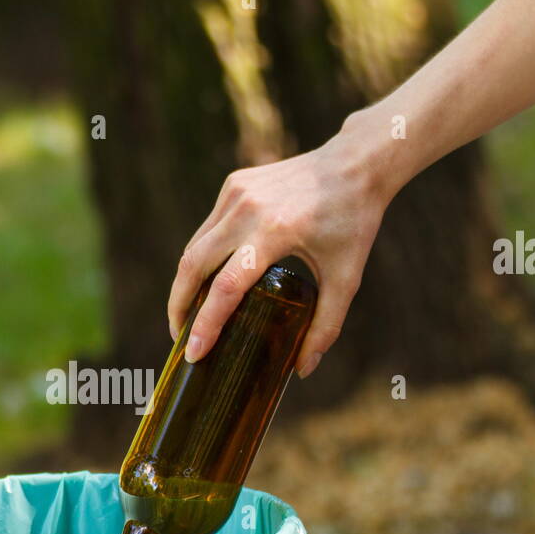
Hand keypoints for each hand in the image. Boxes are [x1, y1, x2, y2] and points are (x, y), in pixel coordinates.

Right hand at [168, 127, 394, 378]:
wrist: (355, 164)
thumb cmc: (353, 223)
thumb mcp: (346, 278)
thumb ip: (326, 325)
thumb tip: (303, 369)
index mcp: (275, 232)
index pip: (225, 286)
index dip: (205, 324)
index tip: (193, 353)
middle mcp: (248, 210)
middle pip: (192, 266)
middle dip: (179, 307)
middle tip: (181, 338)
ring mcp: (235, 194)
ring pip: (193, 248)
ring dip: (185, 284)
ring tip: (189, 315)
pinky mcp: (233, 185)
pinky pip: (207, 230)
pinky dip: (201, 259)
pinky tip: (208, 281)